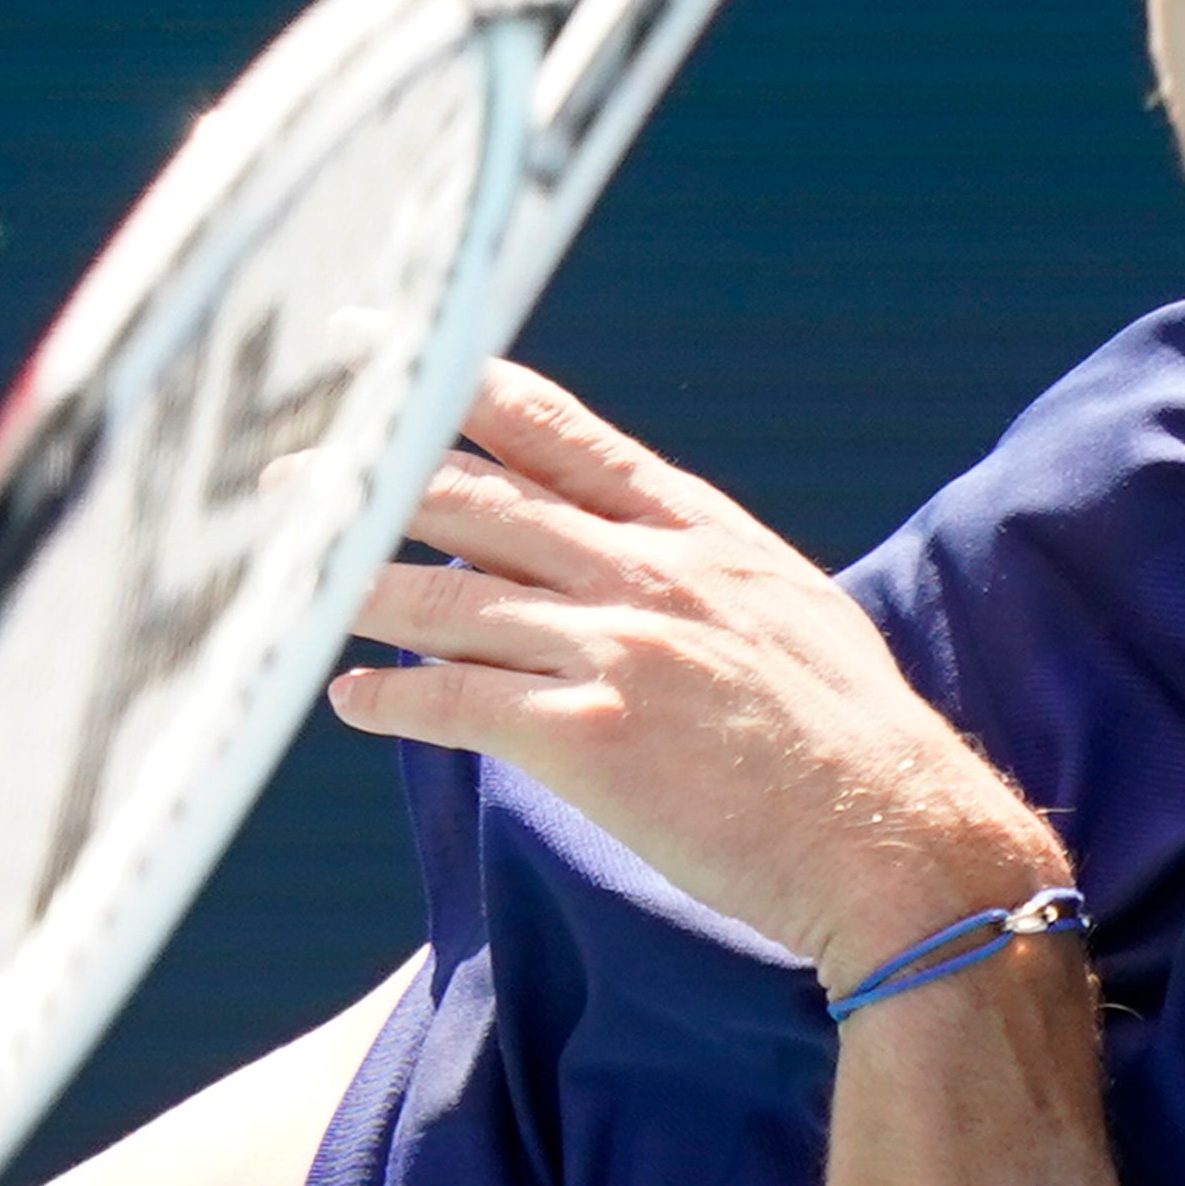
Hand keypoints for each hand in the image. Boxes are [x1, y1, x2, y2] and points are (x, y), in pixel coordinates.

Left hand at [326, 363, 1062, 990]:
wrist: (896, 836)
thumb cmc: (854, 740)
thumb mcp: (789, 610)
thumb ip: (704, 570)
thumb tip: (643, 555)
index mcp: (697, 531)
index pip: (556, 430)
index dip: (457, 383)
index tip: (383, 350)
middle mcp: (650, 571)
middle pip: (478, 497)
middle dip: (370, 473)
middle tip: (288, 464)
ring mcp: (619, 650)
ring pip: (450, 596)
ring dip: (354, 583)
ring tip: (288, 578)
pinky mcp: (593, 740)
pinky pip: (458, 703)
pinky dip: (392, 697)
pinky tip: (348, 697)